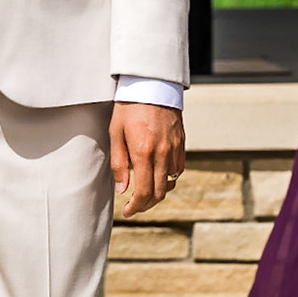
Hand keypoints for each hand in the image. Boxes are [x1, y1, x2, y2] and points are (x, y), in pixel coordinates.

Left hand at [112, 101, 185, 217]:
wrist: (151, 85)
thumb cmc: (128, 107)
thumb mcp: (115, 133)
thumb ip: (119, 164)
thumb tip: (122, 190)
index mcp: (144, 153)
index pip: (144, 192)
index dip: (136, 207)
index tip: (127, 211)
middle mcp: (163, 154)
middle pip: (159, 193)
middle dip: (146, 205)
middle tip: (134, 206)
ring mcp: (175, 149)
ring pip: (170, 183)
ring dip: (158, 192)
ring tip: (144, 192)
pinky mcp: (182, 143)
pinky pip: (178, 169)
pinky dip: (169, 177)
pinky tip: (157, 174)